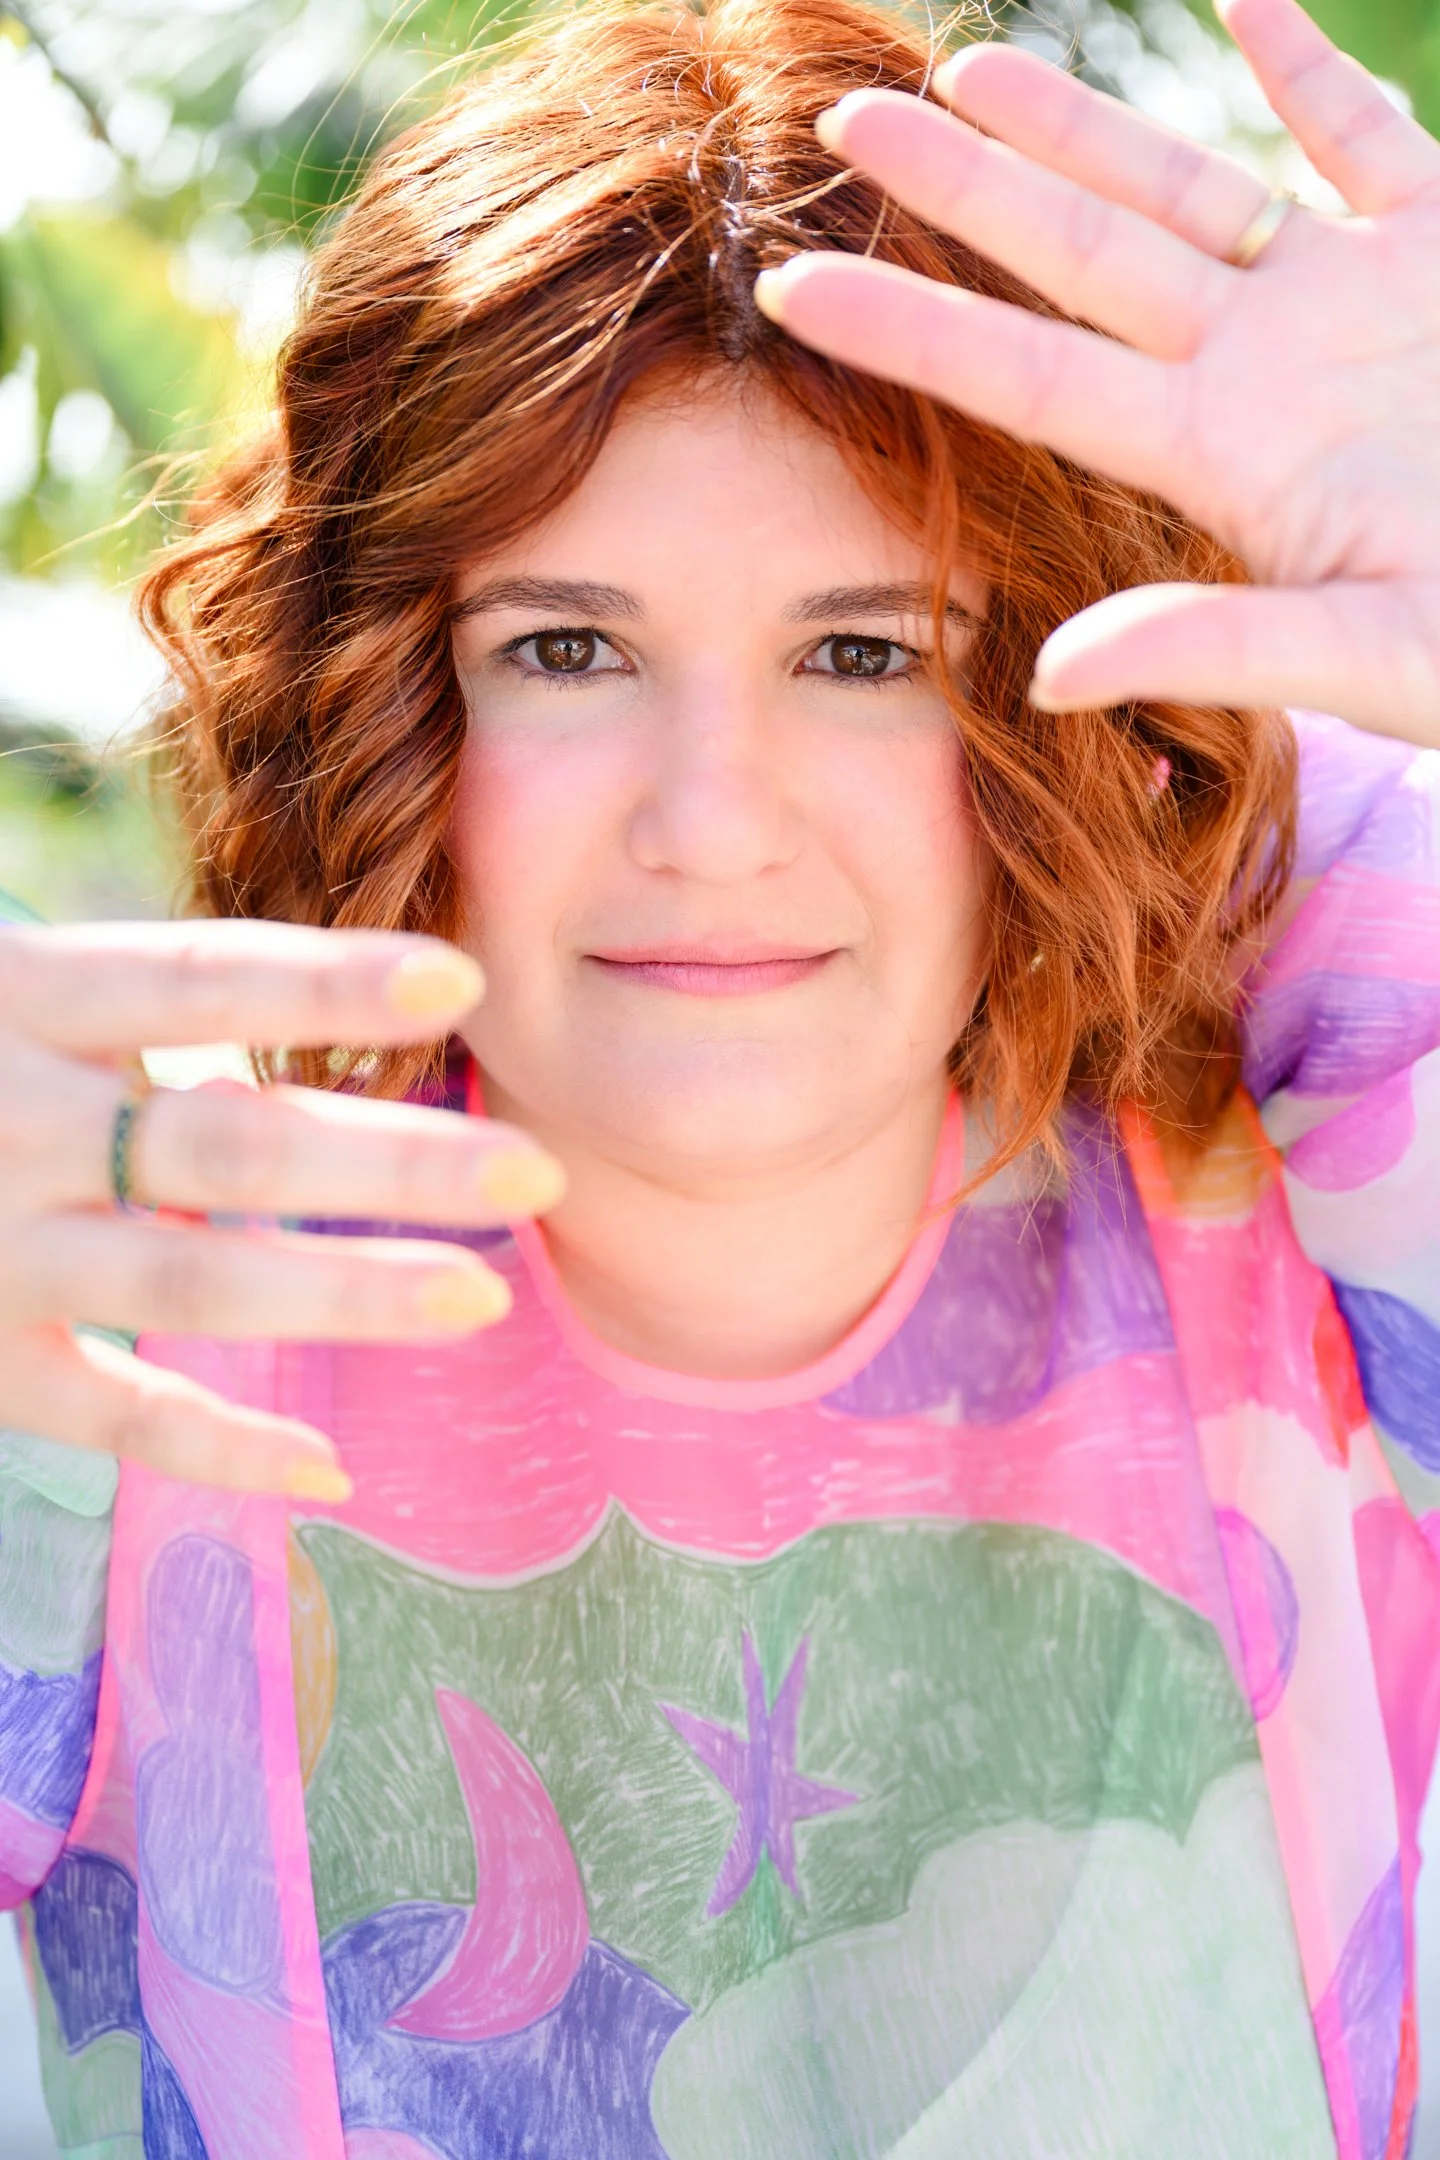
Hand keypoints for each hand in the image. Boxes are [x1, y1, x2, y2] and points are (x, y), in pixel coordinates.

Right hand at [0, 921, 562, 1497]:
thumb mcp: (2, 987)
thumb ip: (115, 1006)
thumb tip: (270, 1037)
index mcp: (12, 997)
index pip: (192, 980)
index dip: (326, 982)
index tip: (462, 982)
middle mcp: (2, 1122)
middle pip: (223, 1144)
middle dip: (389, 1162)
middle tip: (535, 1169)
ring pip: (186, 1280)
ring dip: (343, 1293)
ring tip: (480, 1295)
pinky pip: (108, 1414)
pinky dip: (217, 1449)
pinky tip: (329, 1471)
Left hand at [755, 0, 1439, 743]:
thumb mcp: (1367, 657)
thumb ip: (1216, 640)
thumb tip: (1048, 672)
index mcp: (1224, 460)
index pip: (1028, 378)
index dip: (910, 329)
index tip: (788, 288)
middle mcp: (1260, 371)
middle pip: (1079, 260)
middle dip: (965, 191)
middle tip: (848, 118)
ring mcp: (1350, 302)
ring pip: (1187, 188)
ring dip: (1085, 128)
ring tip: (971, 67)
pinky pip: (1365, 137)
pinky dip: (1310, 67)